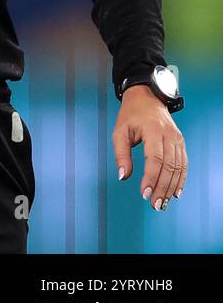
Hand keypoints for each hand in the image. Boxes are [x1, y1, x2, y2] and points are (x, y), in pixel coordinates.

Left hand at [113, 84, 185, 210]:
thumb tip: (123, 176)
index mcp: (153, 130)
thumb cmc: (131, 114)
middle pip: (168, 167)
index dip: (150, 178)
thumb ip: (121, 154)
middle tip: (154, 204)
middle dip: (161, 188)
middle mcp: (169, 136)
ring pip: (178, 168)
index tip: (144, 193)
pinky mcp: (180, 143)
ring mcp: (177, 140)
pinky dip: (181, 180)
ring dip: (171, 187)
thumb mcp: (119, 131)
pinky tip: (175, 192)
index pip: (154, 159)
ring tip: (163, 202)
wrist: (148, 98)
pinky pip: (183, 164)